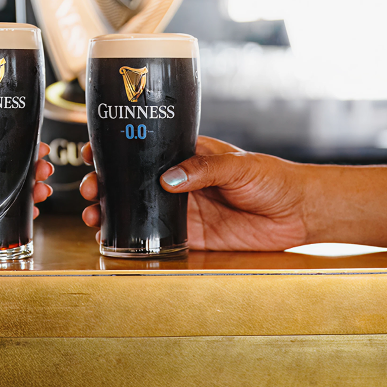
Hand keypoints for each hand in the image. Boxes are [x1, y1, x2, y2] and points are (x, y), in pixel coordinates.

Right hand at [79, 136, 308, 250]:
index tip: (93, 151)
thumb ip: (203, 170)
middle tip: (90, 189)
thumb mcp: (238, 166)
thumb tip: (168, 179)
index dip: (115, 149)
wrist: (297, 212)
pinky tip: (112, 238)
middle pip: (130, 181)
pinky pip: (154, 237)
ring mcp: (181, 209)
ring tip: (93, 216)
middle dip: (103, 183)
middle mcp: (177, 181)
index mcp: (186, 155)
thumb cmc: (272, 178)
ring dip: (110, 211)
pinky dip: (131, 238)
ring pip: (136, 209)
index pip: (144, 148)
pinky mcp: (190, 235)